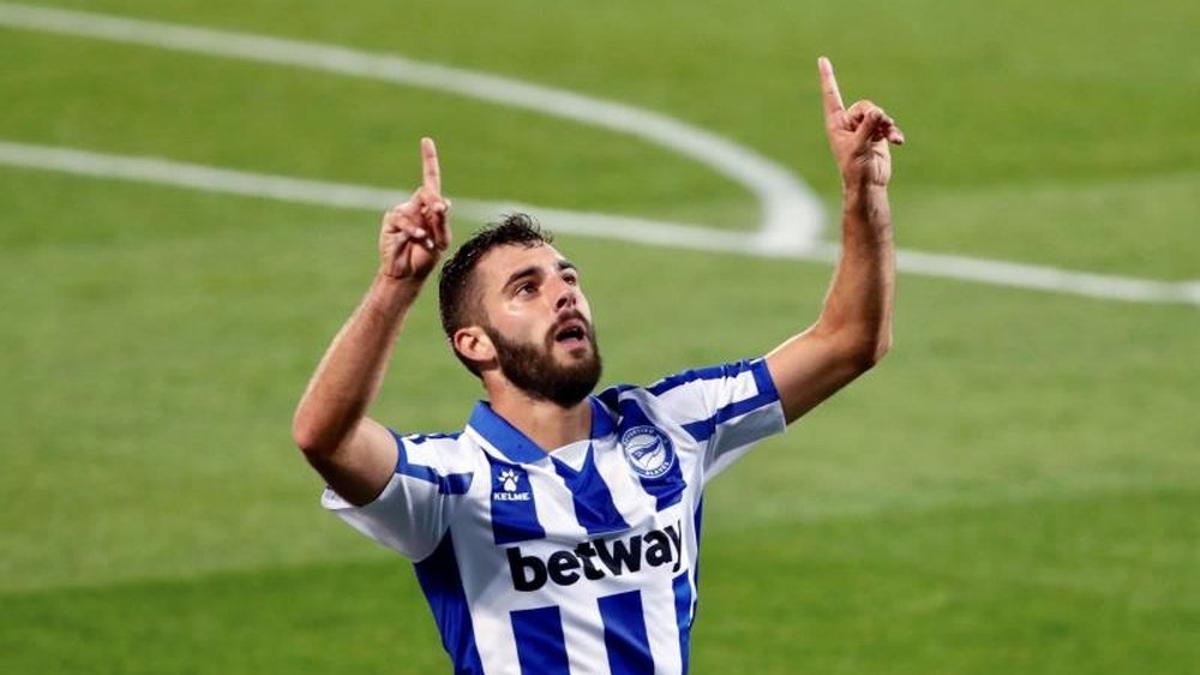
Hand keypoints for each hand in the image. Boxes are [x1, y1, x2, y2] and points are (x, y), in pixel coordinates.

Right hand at [379, 138, 451, 280]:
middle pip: (426, 192)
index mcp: (429, 207)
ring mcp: (401, 213)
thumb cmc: (426, 256)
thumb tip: (443, 202)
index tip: (426, 141)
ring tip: (426, 241)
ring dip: (424, 227)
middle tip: (440, 213)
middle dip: (434, 203)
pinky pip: (402, 220)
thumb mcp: (441, 239)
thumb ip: (441, 221)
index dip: (428, 160)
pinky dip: (413, 231)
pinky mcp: (390, 222)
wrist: (408, 273)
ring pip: (414, 209)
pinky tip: (418, 240)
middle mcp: (414, 205)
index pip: (429, 179)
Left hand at [819, 57, 904, 188]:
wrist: (868, 184)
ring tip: (888, 137)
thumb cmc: (855, 169)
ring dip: (886, 124)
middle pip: (864, 105)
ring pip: (878, 114)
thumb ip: (868, 127)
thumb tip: (877, 111)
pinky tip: (898, 141)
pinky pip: (888, 124)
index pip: (832, 96)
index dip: (828, 78)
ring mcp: (863, 128)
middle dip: (874, 115)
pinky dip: (893, 131)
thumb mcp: (859, 146)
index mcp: (836, 123)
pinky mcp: (877, 134)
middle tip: (879, 126)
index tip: (822, 60)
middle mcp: (849, 123)